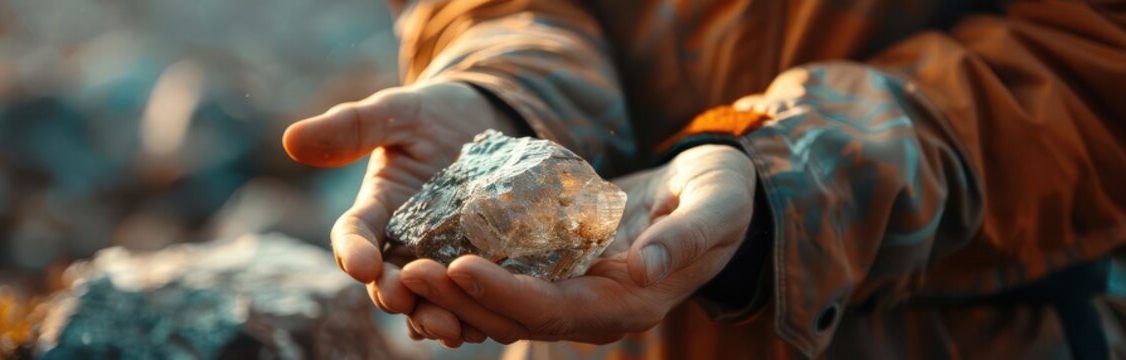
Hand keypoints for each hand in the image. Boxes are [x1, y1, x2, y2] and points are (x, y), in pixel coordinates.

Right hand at [283, 82, 517, 324]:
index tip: (359, 264)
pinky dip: (473, 315)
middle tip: (403, 301)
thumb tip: (291, 139)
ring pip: (428, 300)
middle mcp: (401, 245)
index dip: (353, 251)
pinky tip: (485, 325)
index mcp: (375, 211)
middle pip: (387, 281)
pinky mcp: (479, 267)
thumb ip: (350, 127)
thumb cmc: (431, 115)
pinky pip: (470, 300)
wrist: (484, 123)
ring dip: (433, 317)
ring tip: (449, 327)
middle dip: (392, 294)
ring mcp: (439, 260)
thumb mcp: (394, 112)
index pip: (352, 236)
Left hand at [400, 144, 756, 343]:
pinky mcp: (559, 274)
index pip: (555, 310)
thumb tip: (646, 265)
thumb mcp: (716, 207)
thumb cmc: (721, 198)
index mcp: (629, 304)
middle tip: (411, 273)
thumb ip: (688, 236)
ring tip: (404, 269)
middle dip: (461, 300)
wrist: (715, 198)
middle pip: (515, 318)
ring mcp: (573, 296)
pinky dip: (467, 276)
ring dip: (453, 295)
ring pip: (502, 308)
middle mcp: (593, 311)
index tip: (459, 268)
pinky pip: (506, 284)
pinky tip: (427, 253)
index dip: (505, 294)